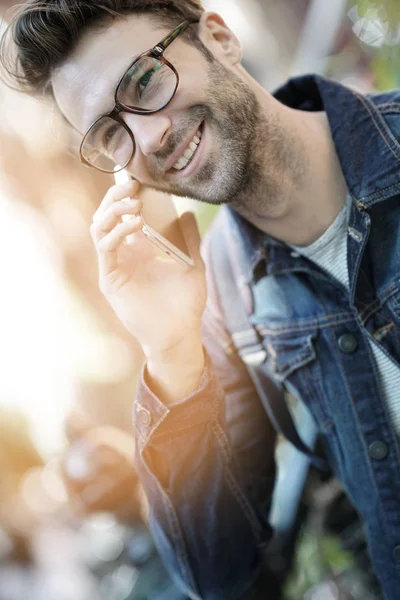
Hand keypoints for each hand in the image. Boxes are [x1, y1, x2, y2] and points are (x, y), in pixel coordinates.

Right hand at [90, 179, 206, 356]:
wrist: (180, 333)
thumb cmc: (187, 303)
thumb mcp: (193, 264)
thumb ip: (189, 238)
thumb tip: (188, 212)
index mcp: (141, 248)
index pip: (126, 214)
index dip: (128, 195)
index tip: (140, 178)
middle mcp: (124, 254)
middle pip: (108, 216)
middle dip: (116, 197)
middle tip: (132, 184)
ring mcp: (115, 266)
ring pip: (99, 228)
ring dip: (113, 211)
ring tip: (136, 204)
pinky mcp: (110, 279)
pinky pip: (104, 248)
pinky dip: (116, 233)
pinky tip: (135, 226)